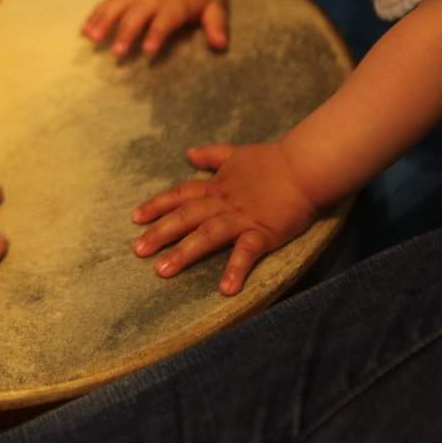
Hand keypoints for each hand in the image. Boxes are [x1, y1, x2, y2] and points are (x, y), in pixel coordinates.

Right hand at [82, 0, 228, 57]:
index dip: (156, 33)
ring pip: (118, 4)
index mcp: (177, 0)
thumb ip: (217, 24)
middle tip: (117, 53)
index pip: (166, 18)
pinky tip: (85, 29)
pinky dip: (97, 13)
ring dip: (104, 20)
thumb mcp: (218, 4)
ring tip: (92, 38)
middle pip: (137, 12)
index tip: (147, 50)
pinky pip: (110, 1)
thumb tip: (220, 45)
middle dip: (126, 31)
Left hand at [131, 142, 318, 295]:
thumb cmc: (272, 161)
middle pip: (185, 217)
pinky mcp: (264, 231)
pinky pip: (247, 252)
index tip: (135, 218)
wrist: (306, 166)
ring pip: (207, 234)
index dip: (156, 206)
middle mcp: (222, 203)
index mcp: (215, 187)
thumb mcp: (236, 154)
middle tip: (137, 250)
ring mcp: (241, 218)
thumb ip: (211, 156)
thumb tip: (189, 153)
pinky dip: (236, 268)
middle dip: (159, 233)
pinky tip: (225, 289)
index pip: (179, 195)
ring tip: (163, 270)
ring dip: (184, 252)